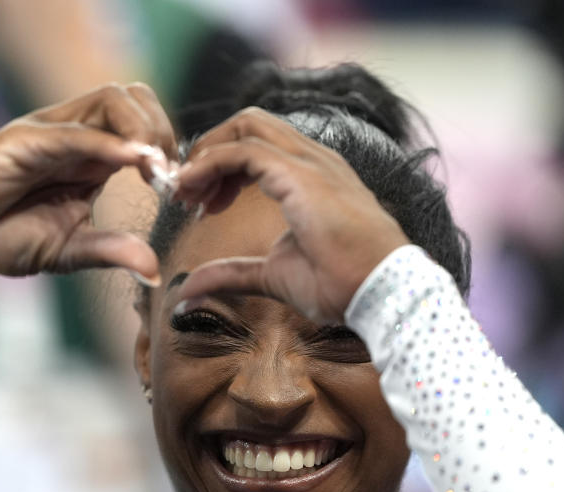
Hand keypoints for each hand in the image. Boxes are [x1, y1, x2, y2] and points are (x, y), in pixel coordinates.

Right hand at [0, 83, 175, 282]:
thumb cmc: (3, 236)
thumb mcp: (69, 250)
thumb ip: (111, 252)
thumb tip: (155, 271)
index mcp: (92, 157)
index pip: (143, 125)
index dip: (167, 150)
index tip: (177, 190)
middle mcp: (76, 135)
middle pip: (134, 98)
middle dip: (162, 131)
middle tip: (166, 176)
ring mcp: (51, 132)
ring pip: (111, 100)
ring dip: (142, 129)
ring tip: (152, 169)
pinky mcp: (25, 139)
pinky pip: (75, 132)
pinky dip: (107, 144)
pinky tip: (131, 163)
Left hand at [172, 108, 408, 324]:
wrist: (379, 294)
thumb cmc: (341, 285)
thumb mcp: (271, 276)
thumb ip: (230, 274)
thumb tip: (188, 290)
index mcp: (311, 176)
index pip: (257, 145)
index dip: (220, 168)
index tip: (198, 205)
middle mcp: (312, 160)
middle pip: (249, 125)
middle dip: (208, 151)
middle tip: (185, 194)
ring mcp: (309, 162)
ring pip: (245, 127)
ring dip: (205, 155)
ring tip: (185, 193)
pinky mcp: (300, 175)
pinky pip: (242, 150)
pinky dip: (209, 164)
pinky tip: (191, 190)